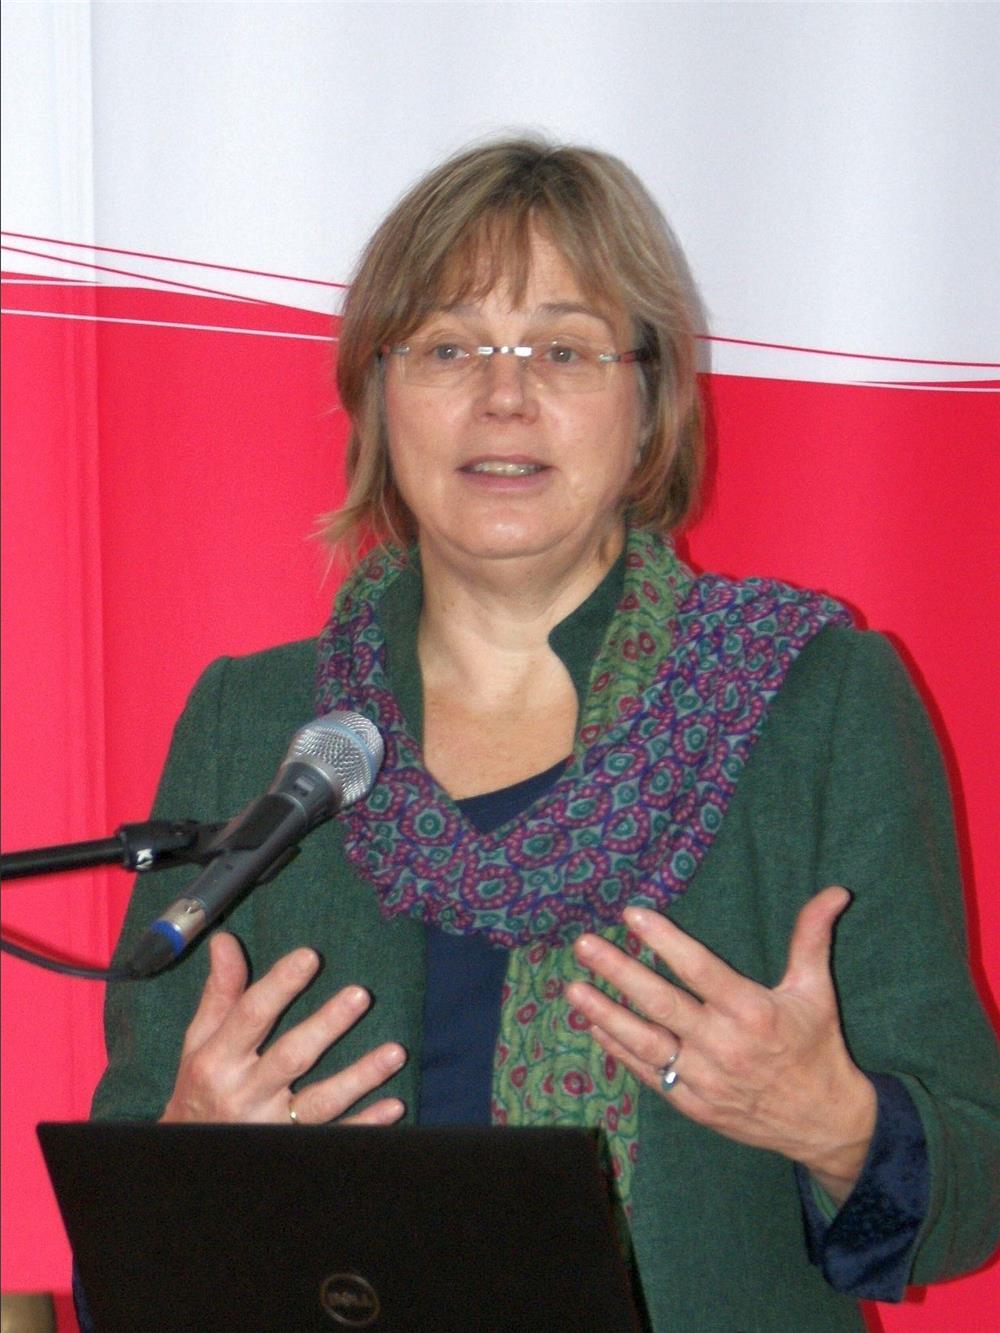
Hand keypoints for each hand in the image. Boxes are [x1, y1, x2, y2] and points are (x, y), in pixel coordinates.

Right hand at [160, 932, 406, 1126]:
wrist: (188, 1164)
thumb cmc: (199, 1090)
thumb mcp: (199, 1043)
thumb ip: (219, 994)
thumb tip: (225, 941)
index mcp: (218, 1061)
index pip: (251, 1016)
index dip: (279, 985)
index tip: (309, 956)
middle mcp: (244, 1093)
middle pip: (291, 1057)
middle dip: (326, 1026)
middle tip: (360, 994)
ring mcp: (270, 1126)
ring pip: (319, 1103)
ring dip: (359, 1078)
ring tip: (395, 1052)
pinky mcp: (291, 1149)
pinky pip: (333, 1137)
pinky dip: (365, 1124)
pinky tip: (394, 1106)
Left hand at [565, 887, 875, 1204]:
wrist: (824, 1123)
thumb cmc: (816, 1047)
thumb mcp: (816, 990)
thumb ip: (812, 937)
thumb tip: (835, 890)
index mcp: (753, 1011)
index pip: (699, 969)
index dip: (664, 940)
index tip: (632, 915)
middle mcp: (725, 1045)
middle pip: (661, 1003)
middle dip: (618, 972)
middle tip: (584, 944)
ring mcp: (705, 1079)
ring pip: (645, 1043)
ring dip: (605, 1014)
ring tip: (572, 989)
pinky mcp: (694, 1105)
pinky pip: (649, 1074)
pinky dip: (619, 1051)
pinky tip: (593, 1027)